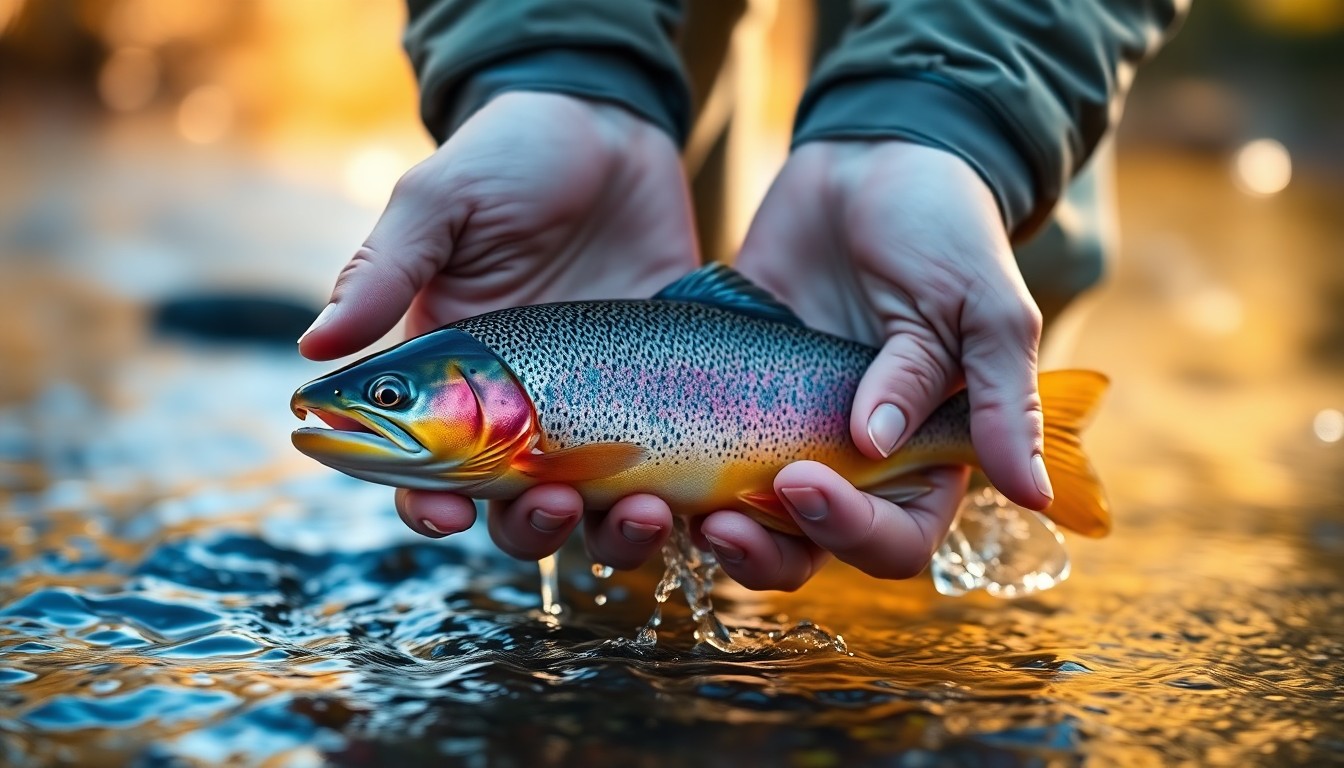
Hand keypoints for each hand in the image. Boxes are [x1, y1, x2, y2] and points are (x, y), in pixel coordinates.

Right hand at [299, 92, 696, 567]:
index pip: (425, 472)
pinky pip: (669, 472)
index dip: (429, 506)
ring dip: (612, 533)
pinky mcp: (662, 400)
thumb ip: (385, 271)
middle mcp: (520, 412)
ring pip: (596, 512)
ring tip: (641, 508)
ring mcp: (596, 411)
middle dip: (532, 528)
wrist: (612, 129)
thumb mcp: (441, 202)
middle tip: (554, 502)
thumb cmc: (510, 158)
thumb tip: (313, 347)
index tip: (447, 513)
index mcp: (452, 380)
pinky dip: (681, 503)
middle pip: (514, 512)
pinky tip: (694, 499)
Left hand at [699, 141, 1047, 589]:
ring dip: (712, 533)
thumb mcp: (980, 306)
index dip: (852, 532)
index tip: (803, 482)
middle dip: (765, 551)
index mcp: (927, 455)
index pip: (896, 538)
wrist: (866, 155)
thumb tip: (1022, 492)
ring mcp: (784, 433)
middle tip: (721, 521)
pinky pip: (694, 460)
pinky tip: (633, 470)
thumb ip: (996, 397)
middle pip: (809, 550)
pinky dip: (666, 477)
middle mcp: (854, 461)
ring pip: (745, 523)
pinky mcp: (728, 400)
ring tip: (668, 509)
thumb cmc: (942, 226)